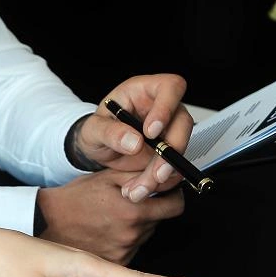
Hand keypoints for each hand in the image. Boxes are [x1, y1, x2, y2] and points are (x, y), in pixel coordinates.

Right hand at [37, 169, 184, 264]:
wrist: (45, 224)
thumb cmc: (73, 199)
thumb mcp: (107, 176)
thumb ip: (142, 173)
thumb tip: (169, 173)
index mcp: (132, 212)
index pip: (175, 206)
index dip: (173, 196)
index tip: (166, 193)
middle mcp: (131, 235)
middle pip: (160, 221)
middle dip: (152, 210)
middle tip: (131, 202)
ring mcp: (123, 251)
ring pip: (145, 236)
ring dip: (137, 226)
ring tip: (113, 217)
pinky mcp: (114, 262)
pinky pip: (131, 249)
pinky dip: (125, 240)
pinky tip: (108, 231)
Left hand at [71, 74, 193, 201]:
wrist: (96, 150)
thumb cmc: (96, 130)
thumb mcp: (93, 129)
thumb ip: (110, 132)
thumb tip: (134, 141)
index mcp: (144, 91)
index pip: (170, 87)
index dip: (166, 108)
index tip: (151, 132)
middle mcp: (162, 109)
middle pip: (183, 123)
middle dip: (169, 152)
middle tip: (155, 173)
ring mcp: (168, 132)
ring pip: (178, 151)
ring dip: (161, 174)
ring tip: (137, 189)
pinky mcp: (167, 153)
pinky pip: (171, 168)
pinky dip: (156, 183)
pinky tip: (138, 189)